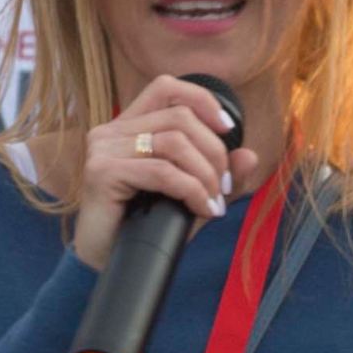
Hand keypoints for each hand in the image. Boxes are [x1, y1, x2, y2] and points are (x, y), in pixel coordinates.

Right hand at [70, 76, 272, 271]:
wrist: (106, 265)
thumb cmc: (143, 228)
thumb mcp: (189, 197)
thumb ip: (216, 175)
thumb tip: (250, 156)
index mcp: (127, 127)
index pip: (166, 87)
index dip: (202, 100)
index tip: (228, 128)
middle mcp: (111, 131)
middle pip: (180, 118)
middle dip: (214, 152)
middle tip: (224, 187)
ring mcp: (103, 149)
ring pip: (174, 142)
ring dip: (205, 174)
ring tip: (212, 202)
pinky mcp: (102, 172)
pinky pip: (162, 171)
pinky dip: (191, 190)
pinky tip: (201, 209)